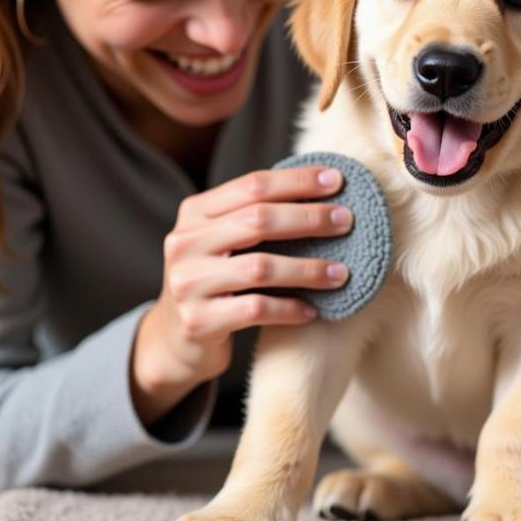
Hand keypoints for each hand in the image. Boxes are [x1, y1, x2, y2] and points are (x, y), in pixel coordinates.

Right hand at [130, 165, 352, 425]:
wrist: (174, 340)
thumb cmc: (215, 280)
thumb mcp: (222, 240)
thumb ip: (253, 216)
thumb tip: (322, 191)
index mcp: (194, 212)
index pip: (252, 185)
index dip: (297, 181)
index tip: (336, 181)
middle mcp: (185, 243)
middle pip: (258, 220)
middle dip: (309, 218)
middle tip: (346, 221)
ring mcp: (188, 283)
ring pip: (260, 267)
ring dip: (308, 269)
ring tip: (341, 273)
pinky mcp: (198, 322)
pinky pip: (256, 309)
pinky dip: (289, 309)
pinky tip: (313, 311)